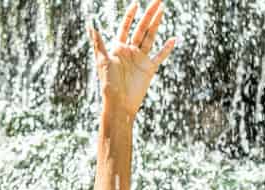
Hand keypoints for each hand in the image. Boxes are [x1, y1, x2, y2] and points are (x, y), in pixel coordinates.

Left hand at [87, 0, 176, 117]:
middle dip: (148, 15)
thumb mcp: (102, 61)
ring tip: (162, 10)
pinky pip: (160, 56)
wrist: (120, 103)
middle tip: (157, 1)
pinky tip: (173, 39)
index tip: (136, 4)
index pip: (125, 27)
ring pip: (150, 37)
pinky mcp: (149, 68)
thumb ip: (99, 43)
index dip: (130, 15)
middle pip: (141, 29)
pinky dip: (167, 48)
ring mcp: (140, 59)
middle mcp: (130, 51)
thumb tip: (91, 26)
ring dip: (156, 24)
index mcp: (118, 48)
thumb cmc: (108, 84)